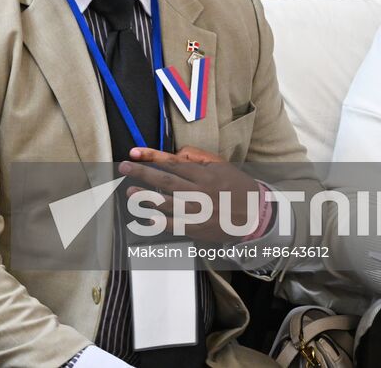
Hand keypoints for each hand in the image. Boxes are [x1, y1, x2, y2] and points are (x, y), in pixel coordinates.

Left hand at [120, 145, 262, 242]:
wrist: (256, 213)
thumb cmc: (236, 186)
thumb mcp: (221, 165)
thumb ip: (198, 157)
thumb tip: (175, 153)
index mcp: (204, 174)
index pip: (172, 163)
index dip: (151, 156)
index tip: (134, 152)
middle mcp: (200, 191)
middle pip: (166, 181)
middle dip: (142, 173)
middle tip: (124, 167)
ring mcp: (199, 211)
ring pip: (168, 203)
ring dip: (147, 198)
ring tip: (131, 192)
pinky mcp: (199, 228)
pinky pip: (177, 225)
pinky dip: (162, 222)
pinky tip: (148, 218)